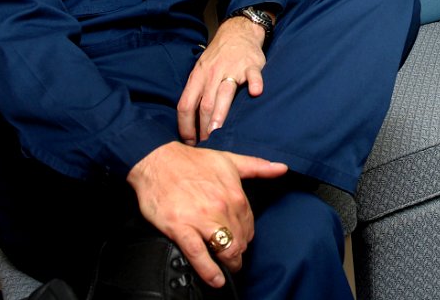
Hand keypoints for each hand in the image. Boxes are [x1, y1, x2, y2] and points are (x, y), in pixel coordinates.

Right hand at [127, 142, 286, 286]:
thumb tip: (282, 168)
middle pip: (240, 241)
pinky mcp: (180, 228)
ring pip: (225, 249)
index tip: (242, 240)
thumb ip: (257, 166)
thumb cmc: (192, 161)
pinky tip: (216, 279)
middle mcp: (221, 208)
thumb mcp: (229, 159)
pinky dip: (208, 270)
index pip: (249, 224)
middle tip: (235, 257)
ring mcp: (201, 219)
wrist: (158, 161)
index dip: (247, 235)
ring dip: (230, 263)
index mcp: (234, 194)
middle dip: (239, 252)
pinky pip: (198, 254)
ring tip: (228, 269)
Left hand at [178, 17, 267, 144]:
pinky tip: (256, 93)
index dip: (185, 125)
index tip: (189, 141)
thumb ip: (197, 92)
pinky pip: (253, 75)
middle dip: (203, 125)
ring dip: (220, 112)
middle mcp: (212, 73)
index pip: (186, 104)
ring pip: (224, 92)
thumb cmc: (218, 57)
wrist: (238, 32)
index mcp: (198, 77)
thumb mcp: (201, 71)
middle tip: (206, 143)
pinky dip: (255, 84)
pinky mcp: (251, 65)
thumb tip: (191, 123)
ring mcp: (232, 68)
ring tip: (219, 131)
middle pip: (204, 103)